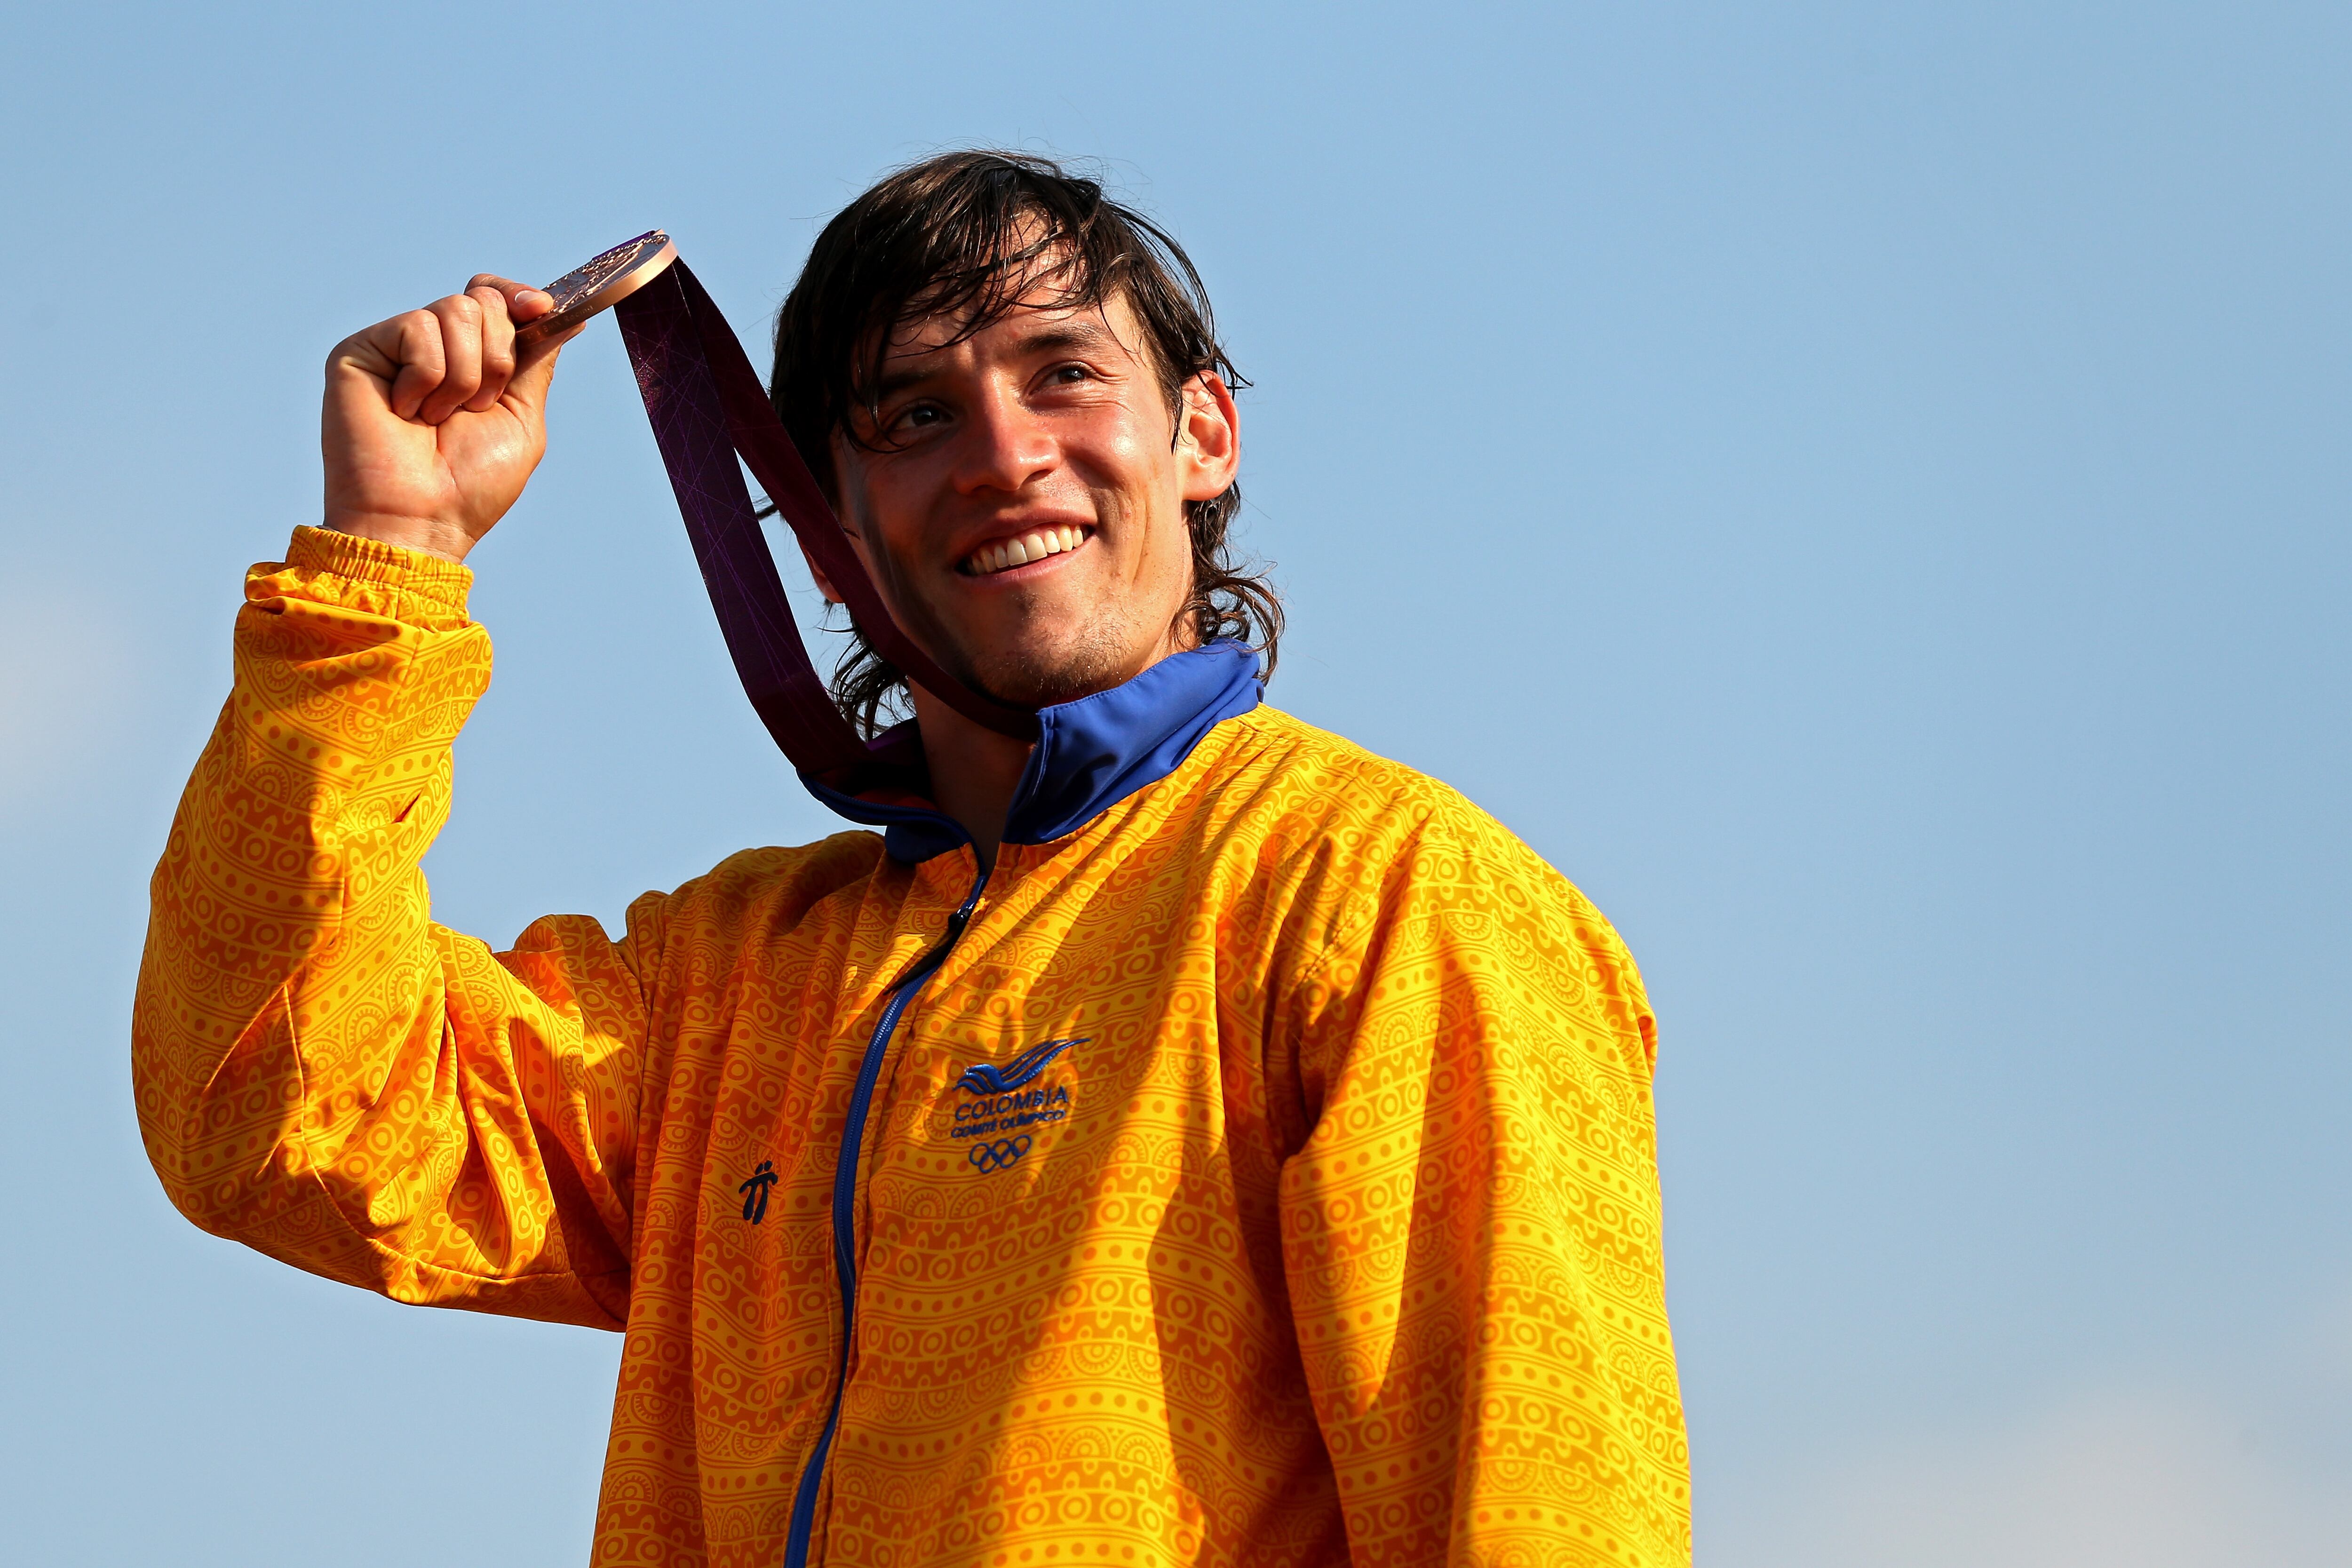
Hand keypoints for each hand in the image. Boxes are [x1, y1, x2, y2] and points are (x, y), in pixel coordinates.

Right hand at [320, 274, 574, 562]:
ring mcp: (394, 345)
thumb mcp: (521, 418)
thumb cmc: (469, 485)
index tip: (541, 309)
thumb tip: (566, 314)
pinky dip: (427, 378)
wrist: (420, 519)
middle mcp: (432, 346)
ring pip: (455, 310)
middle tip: (473, 408)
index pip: (494, 296)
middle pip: (482, 299)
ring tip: (437, 418)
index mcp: (470, 359)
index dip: (519, 296)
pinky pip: (418, 328)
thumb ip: (535, 361)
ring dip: (465, 376)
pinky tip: (406, 412)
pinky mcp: (360, 349)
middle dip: (497, 358)